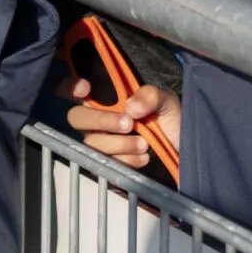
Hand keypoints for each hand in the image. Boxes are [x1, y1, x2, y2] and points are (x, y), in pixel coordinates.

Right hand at [59, 78, 181, 172]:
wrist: (183, 152)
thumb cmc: (170, 122)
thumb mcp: (166, 102)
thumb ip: (150, 96)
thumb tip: (130, 107)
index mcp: (106, 98)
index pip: (73, 90)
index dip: (69, 87)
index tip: (85, 89)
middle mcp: (97, 119)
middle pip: (76, 117)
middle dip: (101, 120)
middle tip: (129, 124)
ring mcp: (101, 143)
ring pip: (92, 142)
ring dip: (118, 144)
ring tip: (144, 144)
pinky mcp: (107, 165)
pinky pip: (104, 164)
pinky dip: (125, 161)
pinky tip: (143, 158)